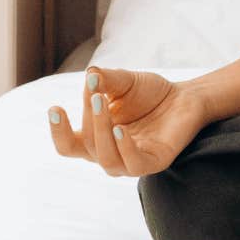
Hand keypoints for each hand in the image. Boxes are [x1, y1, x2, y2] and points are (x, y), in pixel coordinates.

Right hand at [47, 66, 207, 177]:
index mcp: (96, 138)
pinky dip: (125, 148)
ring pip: (107, 159)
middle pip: (87, 145)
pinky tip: (120, 130)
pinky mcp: (155, 162)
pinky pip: (134, 164)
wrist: (185, 97)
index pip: (68, 145)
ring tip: (102, 105)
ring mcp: (131, 161)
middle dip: (88, 117)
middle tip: (94, 92)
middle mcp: (109, 153)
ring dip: (101, 132)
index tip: (55, 108)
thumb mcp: (123, 81)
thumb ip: (105, 80)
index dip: (57, 131)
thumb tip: (90, 75)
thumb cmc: (149, 93)